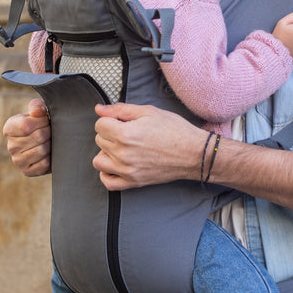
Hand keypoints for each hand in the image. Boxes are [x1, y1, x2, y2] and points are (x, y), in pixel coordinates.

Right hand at [2, 98, 51, 175]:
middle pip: (38, 137)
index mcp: (10, 128)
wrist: (47, 141)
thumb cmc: (42, 122)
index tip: (46, 120)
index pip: (26, 125)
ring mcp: (18, 160)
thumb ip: (37, 106)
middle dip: (49, 132)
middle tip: (51, 131)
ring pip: (42, 150)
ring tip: (50, 140)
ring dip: (51, 144)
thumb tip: (37, 112)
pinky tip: (50, 152)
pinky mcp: (27, 171)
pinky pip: (44, 163)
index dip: (42, 121)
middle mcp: (11, 146)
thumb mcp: (39, 110)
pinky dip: (51, 157)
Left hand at [92, 102, 207, 190]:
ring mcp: (127, 170)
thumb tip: (99, 109)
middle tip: (127, 131)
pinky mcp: (133, 182)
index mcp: (126, 134)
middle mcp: (123, 154)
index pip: (100, 125)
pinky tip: (116, 164)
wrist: (193, 153)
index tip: (121, 120)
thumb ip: (120, 110)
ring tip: (120, 147)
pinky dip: (107, 174)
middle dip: (110, 133)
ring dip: (106, 152)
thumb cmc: (175, 131)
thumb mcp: (148, 112)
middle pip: (99, 140)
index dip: (111, 119)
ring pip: (98, 161)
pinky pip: (108, 182)